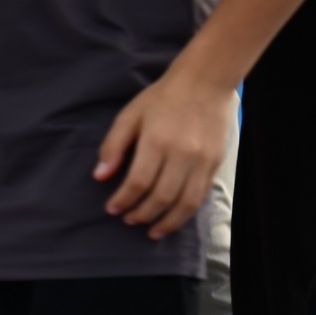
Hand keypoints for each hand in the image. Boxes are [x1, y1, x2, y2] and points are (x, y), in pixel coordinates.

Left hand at [96, 70, 233, 239]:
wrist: (206, 82)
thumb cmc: (162, 98)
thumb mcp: (129, 115)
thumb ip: (113, 146)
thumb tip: (100, 176)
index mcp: (157, 141)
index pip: (137, 182)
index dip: (123, 200)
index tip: (112, 209)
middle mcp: (182, 153)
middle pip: (161, 196)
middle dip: (142, 214)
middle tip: (127, 220)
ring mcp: (202, 160)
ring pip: (185, 202)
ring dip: (167, 221)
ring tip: (151, 231)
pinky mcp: (215, 163)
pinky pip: (200, 195)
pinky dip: (186, 212)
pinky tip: (173, 218)